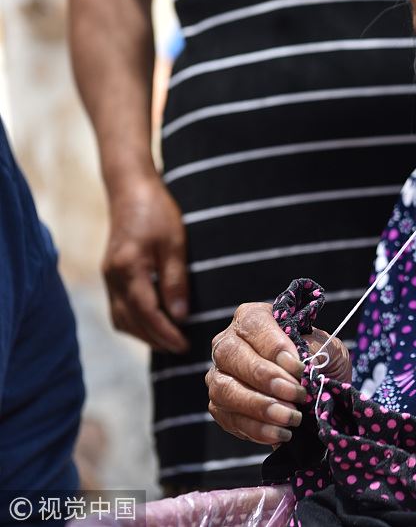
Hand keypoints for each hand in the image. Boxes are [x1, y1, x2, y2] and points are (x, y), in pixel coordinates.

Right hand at [104, 174, 189, 351]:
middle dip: (155, 339)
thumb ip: (175, 281)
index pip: (145, 312)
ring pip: (121, 318)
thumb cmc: (157, 212)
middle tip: (181, 349)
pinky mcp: (110, 275)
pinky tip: (153, 324)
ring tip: (169, 341)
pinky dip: (135, 322)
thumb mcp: (174, 243)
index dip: (165, 333)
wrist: (131, 189)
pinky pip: (118, 308)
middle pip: (130, 321)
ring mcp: (108, 277)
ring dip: (143, 334)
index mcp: (128, 269)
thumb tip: (180, 316)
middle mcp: (112, 277)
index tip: (184, 345)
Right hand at [206, 302, 350, 444]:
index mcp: (252, 318)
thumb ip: (315, 348)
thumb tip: (301, 360)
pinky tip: (281, 433)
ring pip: (224, 390)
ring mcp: (219, 375)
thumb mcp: (328, 348)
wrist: (317, 390)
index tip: (299, 368)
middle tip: (297, 395)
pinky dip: (257, 428)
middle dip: (266, 378)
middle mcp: (228, 343)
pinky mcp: (220, 406)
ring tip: (292, 417)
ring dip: (260, 407)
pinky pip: (229, 418)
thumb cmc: (320, 361)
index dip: (274, 347)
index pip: (254, 325)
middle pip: (231, 355)